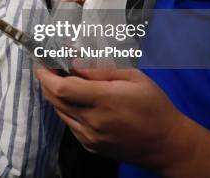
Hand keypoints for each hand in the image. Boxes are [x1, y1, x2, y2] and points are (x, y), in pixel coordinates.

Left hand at [35, 65, 188, 170]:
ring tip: (62, 82)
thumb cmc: (154, 106)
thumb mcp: (133, 77)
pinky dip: (66, 110)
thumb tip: (74, 63)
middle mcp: (93, 121)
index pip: (62, 88)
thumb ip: (100, 70)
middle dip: (46, 83)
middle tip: (49, 69)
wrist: (167, 145)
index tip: (42, 64)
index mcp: (104, 100)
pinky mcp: (91, 146)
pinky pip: (69, 124)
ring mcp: (90, 137)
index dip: (46, 75)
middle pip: (55, 100)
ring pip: (60, 113)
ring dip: (55, 96)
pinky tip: (76, 101)